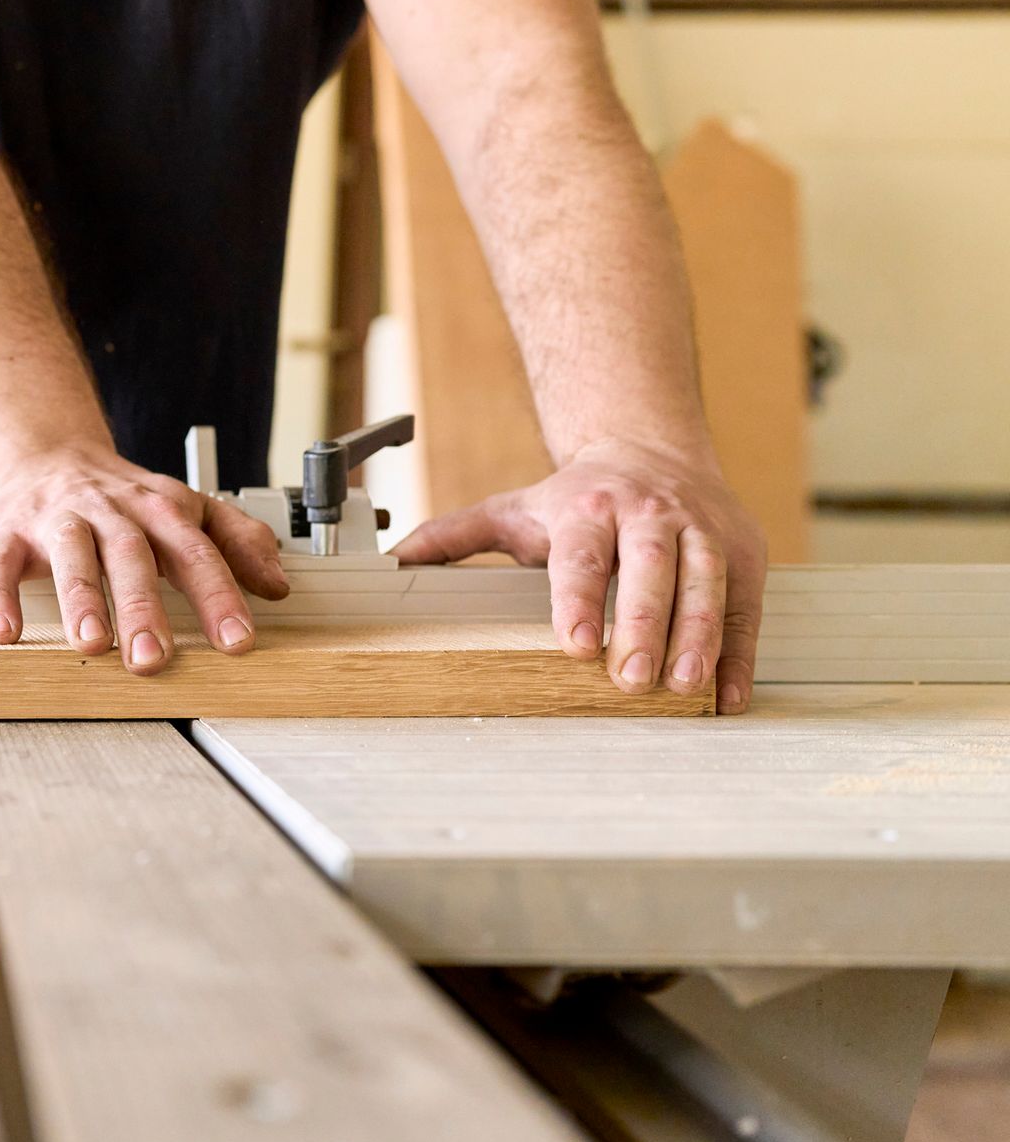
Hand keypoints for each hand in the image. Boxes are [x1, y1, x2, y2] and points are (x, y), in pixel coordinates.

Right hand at [0, 446, 289, 674]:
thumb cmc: (121, 500)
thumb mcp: (187, 509)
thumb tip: (278, 584)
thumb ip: (237, 542)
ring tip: (91, 643)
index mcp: (161, 511)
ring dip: (82, 598)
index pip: (196, 553)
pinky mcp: (6, 534)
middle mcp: (111, 512)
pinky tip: (5, 633)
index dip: (218, 596)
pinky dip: (0, 598)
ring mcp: (56, 520)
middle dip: (143, 607)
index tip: (237, 641)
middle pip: (133, 557)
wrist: (46, 457)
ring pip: (72, 556)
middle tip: (153, 658)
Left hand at [390, 437, 766, 713]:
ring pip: (706, 581)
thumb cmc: (577, 496)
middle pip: (650, 567)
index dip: (578, 599)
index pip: (582, 555)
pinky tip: (727, 693)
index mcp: (589, 507)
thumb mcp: (513, 508)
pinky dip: (739, 652)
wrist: (652, 448)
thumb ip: (454, 536)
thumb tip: (395, 560)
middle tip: (631, 677)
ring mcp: (702, 530)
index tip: (576, 645)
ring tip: (684, 685)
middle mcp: (650, 514)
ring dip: (698, 636)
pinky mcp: (742, 553)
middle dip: (642, 623)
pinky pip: (745, 604)